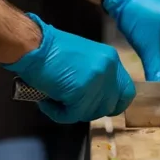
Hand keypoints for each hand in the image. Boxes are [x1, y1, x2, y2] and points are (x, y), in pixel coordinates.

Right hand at [4, 14, 135, 122]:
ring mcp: (97, 81)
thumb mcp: (83, 59)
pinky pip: (71, 115)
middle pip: (110, 106)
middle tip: (69, 104)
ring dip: (70, 111)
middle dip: (89, 110)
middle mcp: (109, 69)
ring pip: (90, 112)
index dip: (113, 103)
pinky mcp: (81, 92)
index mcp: (111, 59)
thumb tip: (94, 99)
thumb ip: (95, 76)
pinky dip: (57, 113)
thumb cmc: (50, 50)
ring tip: (52, 99)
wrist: (32, 44)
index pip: (126, 91)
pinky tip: (46, 102)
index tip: (98, 106)